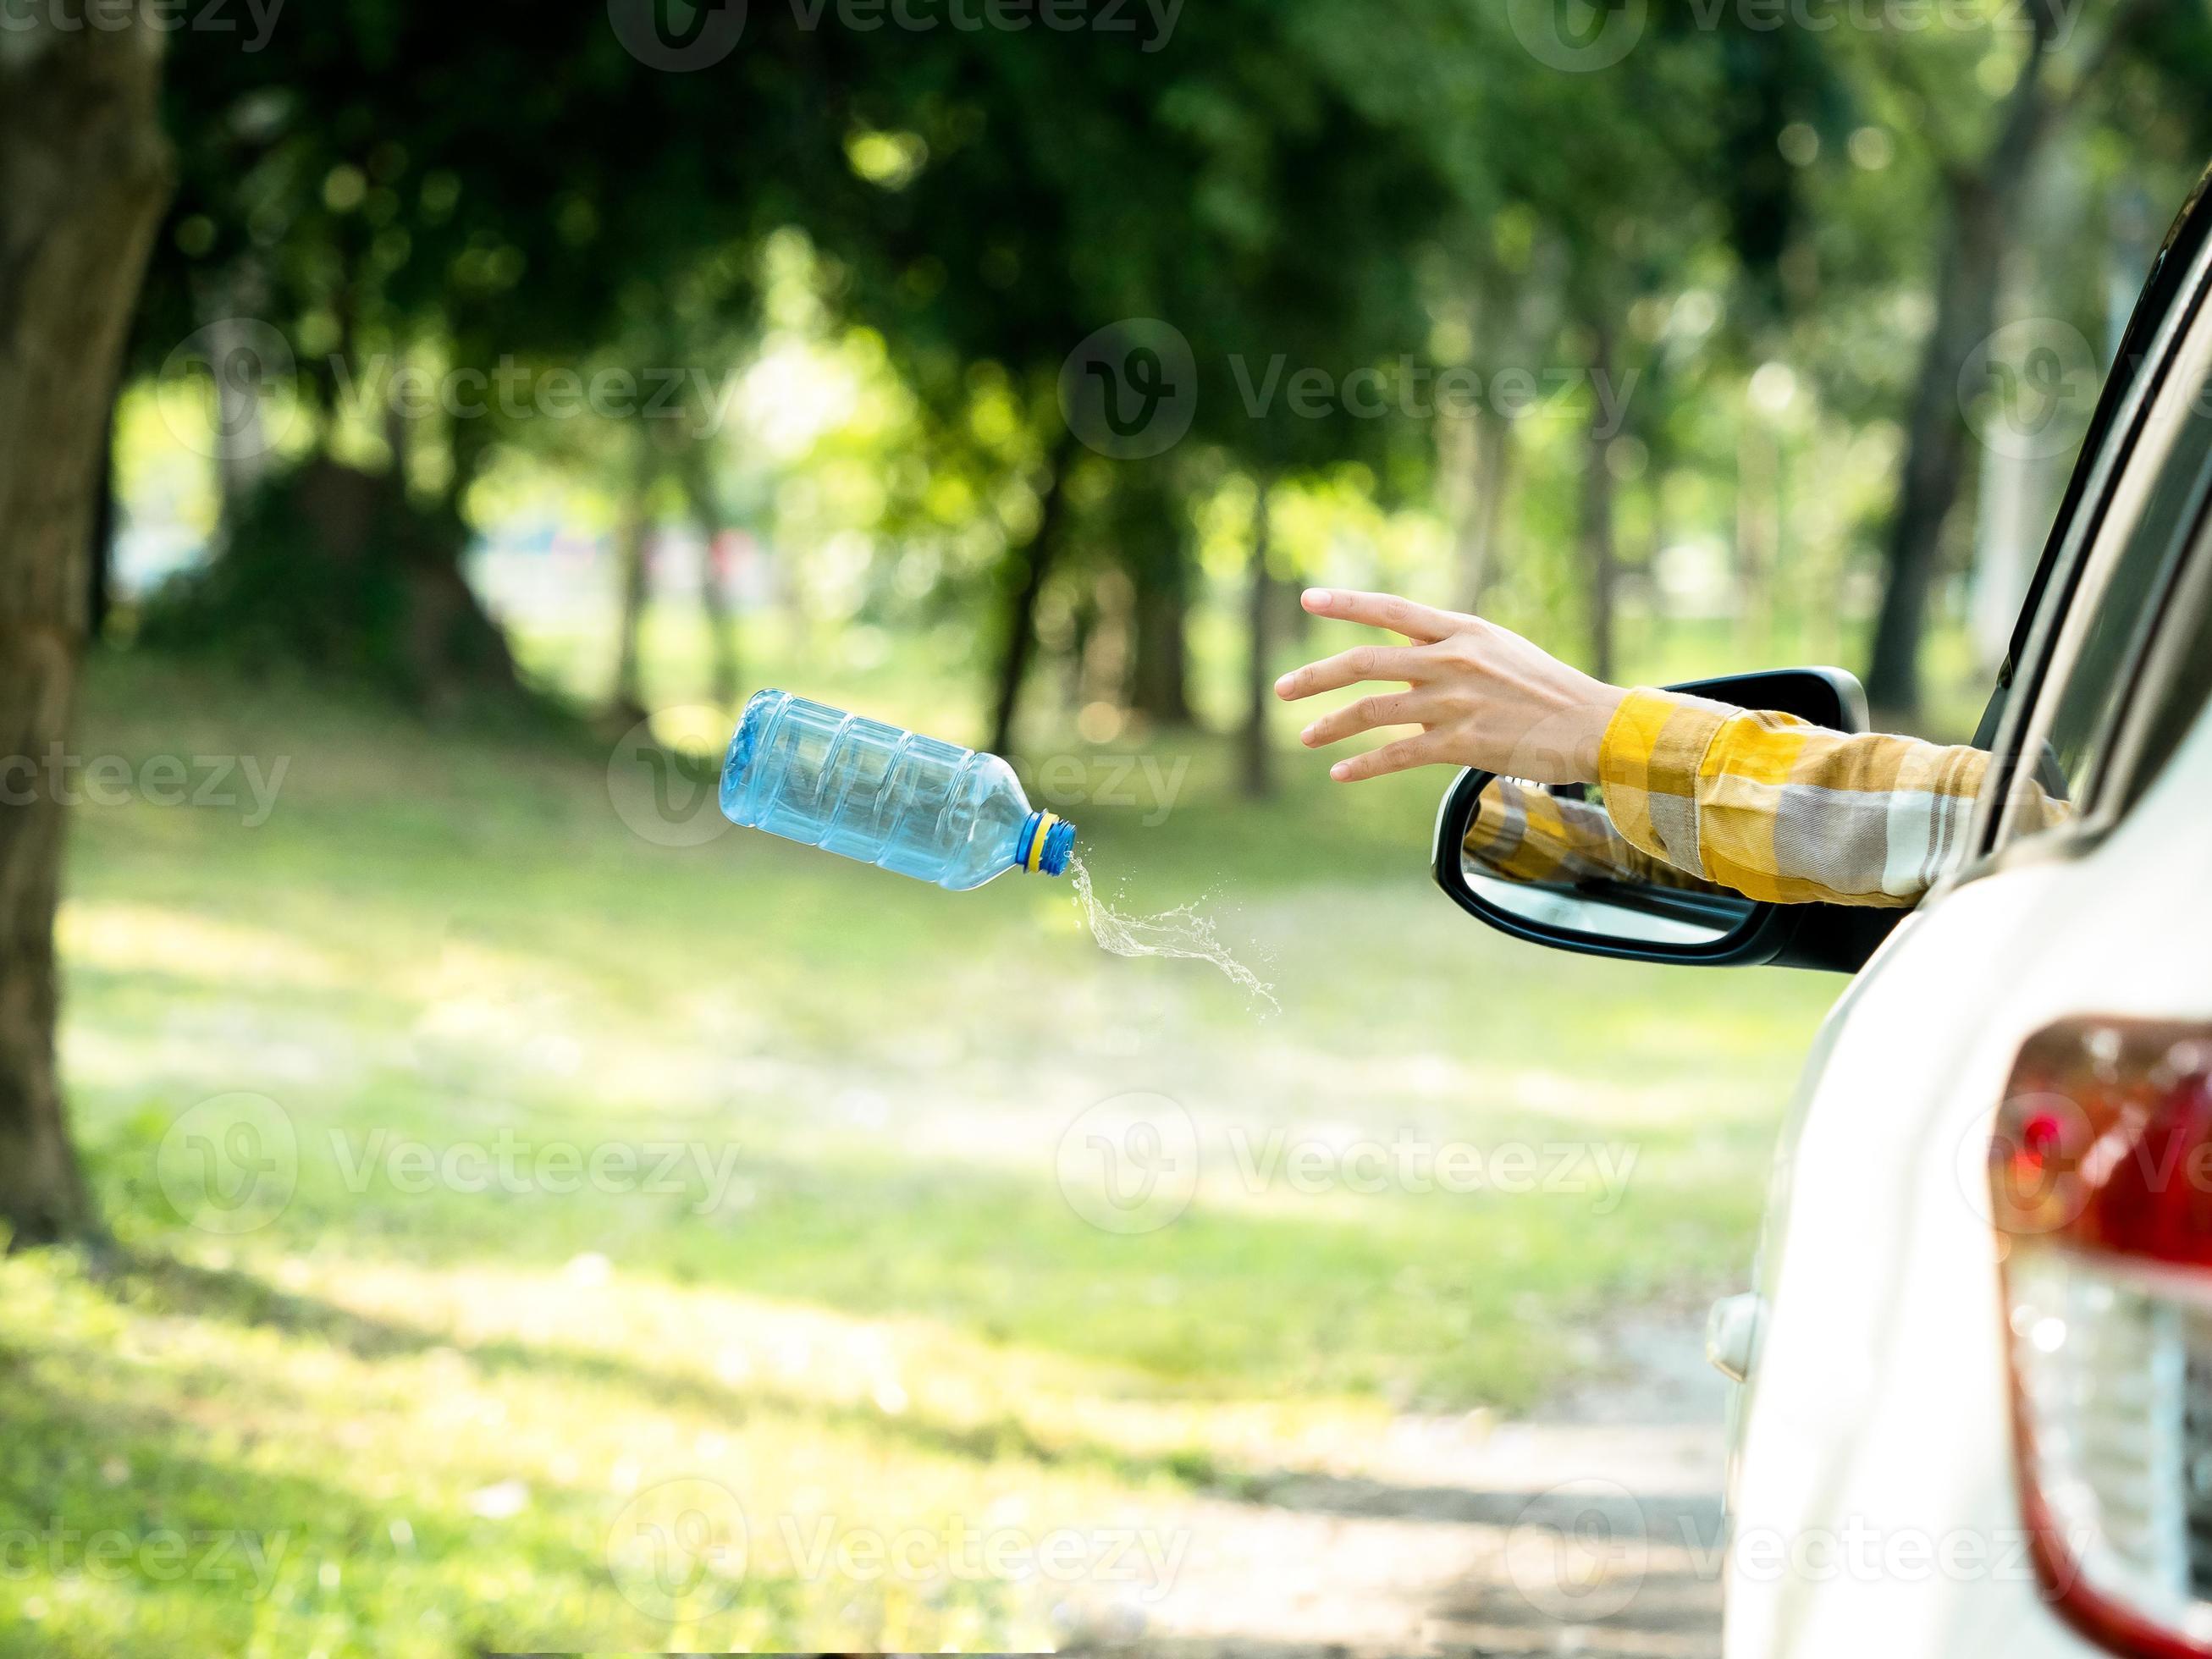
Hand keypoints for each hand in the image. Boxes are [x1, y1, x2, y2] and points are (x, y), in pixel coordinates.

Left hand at [1275, 589, 1627, 784]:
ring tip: (1305, 736)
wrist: (1591, 723)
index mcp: (1461, 630)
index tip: (1307, 599)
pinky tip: (1339, 773)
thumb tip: (1402, 648)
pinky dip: (1362, 764)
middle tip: (1282, 689)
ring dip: (1330, 724)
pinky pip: (1397, 754)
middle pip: (1365, 662)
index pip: (1391, 610)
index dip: (1346, 603)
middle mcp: (1452, 660)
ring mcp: (1455, 702)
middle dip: (1316, 676)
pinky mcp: (1461, 742)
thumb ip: (1448, 647)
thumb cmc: (1545, 688)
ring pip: (1372, 710)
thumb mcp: (1497, 649)